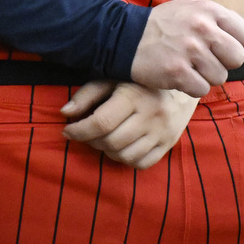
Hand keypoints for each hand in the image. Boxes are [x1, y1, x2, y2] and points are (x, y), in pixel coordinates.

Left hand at [60, 80, 198, 168]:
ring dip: (106, 151)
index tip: (67, 131)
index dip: (79, 130)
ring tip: (101, 139)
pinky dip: (125, 160)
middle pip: (112, 142)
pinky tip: (118, 147)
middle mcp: (151, 116)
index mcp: (133, 96)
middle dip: (90, 141)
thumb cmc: (136, 82)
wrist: (177, 88)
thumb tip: (65, 113)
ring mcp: (162, 133)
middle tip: (84, 134)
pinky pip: (142, 164)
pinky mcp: (168, 144)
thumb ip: (86, 95)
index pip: (102, 122)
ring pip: (125, 156)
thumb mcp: (109, 79)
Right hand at [130, 0, 243, 96]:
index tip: (215, 45)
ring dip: (205, 77)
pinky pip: (201, 90)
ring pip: (220, 77)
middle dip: (222, 63)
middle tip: (203, 59)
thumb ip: (224, 19)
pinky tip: (177, 76)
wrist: (123, 37)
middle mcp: (201, 28)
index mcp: (208, 10)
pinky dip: (190, 87)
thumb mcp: (192, 11)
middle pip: (237, 59)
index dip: (233, 44)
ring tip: (187, 66)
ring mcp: (189, 51)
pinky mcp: (177, 72)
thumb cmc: (163, 25)